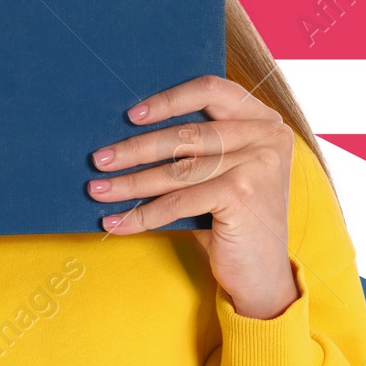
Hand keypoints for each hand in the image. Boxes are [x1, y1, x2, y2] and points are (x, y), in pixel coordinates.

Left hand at [88, 74, 298, 319]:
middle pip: (186, 134)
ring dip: (130, 183)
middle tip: (100, 159)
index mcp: (264, 120)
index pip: (211, 90)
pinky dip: (143, 214)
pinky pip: (178, 201)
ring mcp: (257, 165)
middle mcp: (267, 136)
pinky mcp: (241, 195)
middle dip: (135, 148)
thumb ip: (198, 145)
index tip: (131, 116)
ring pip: (177, 170)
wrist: (263, 275)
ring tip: (99, 190)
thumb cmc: (234, 217)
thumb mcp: (224, 170)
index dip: (168, 99)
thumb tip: (129, 128)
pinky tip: (117, 222)